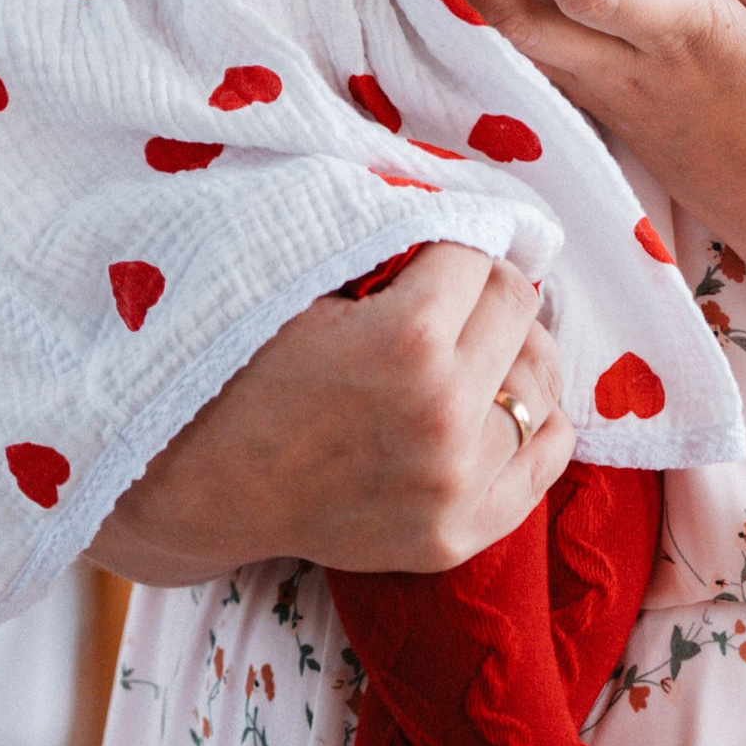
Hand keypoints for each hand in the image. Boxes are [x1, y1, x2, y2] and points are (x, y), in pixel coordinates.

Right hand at [86, 240, 571, 584]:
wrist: (198, 485)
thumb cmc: (242, 366)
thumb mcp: (307, 279)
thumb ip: (390, 238)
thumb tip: (471, 210)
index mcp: (407, 339)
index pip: (480, 251)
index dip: (449, 243)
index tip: (423, 255)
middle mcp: (444, 414)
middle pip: (519, 308)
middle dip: (481, 290)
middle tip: (442, 298)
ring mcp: (456, 484)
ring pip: (540, 381)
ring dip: (509, 353)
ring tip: (468, 350)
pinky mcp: (457, 535)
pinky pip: (548, 454)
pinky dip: (533, 418)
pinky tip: (496, 402)